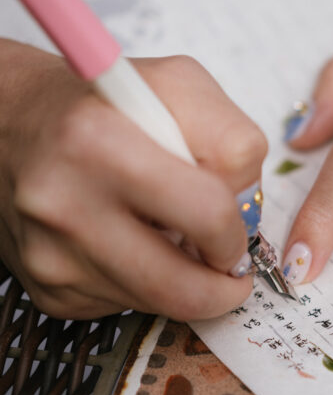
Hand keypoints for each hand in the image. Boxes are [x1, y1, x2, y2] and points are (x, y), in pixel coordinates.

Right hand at [0, 40, 267, 319]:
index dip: (239, 226)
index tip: (240, 223)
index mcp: (98, 141)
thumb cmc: (110, 105)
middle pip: (183, 287)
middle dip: (224, 282)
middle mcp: (63, 203)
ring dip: (189, 283)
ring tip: (180, 239)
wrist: (12, 124)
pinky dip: (149, 284)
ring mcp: (51, 255)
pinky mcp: (47, 290)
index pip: (208, 213)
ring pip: (160, 305)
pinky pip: (127, 307)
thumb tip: (246, 209)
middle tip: (230, 262)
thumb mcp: (180, 86)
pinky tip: (136, 243)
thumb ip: (232, 138)